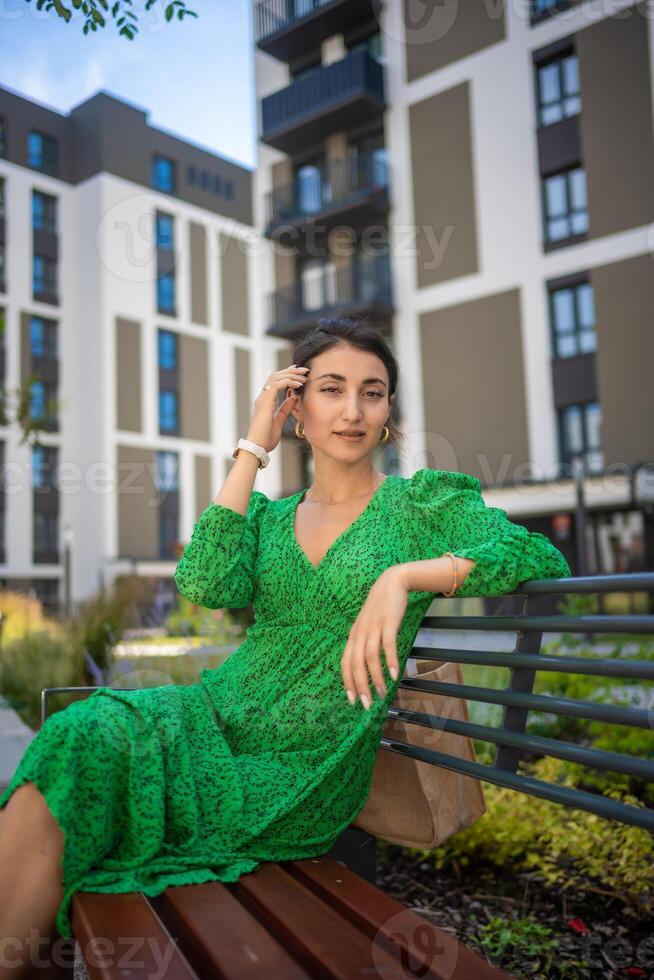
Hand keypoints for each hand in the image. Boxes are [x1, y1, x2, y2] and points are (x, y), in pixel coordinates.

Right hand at [246, 363, 309, 452]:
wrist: (258, 447)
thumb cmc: (266, 438)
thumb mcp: (279, 421)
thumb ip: (285, 409)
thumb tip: (293, 398)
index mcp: (265, 401)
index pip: (275, 381)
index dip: (287, 375)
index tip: (299, 373)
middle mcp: (263, 398)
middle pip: (275, 376)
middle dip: (291, 371)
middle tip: (304, 370)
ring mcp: (263, 399)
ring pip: (275, 378)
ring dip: (291, 374)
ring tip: (303, 376)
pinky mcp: (265, 403)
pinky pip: (276, 386)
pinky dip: (288, 382)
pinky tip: (298, 384)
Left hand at [340, 566, 407, 709]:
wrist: (391, 582)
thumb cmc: (380, 607)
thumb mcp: (367, 625)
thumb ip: (365, 642)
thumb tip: (366, 665)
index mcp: (353, 636)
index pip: (345, 663)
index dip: (347, 682)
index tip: (351, 700)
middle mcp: (360, 633)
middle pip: (355, 664)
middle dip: (360, 686)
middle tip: (366, 704)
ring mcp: (373, 627)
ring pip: (370, 657)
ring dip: (375, 677)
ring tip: (381, 693)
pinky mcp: (388, 623)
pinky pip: (387, 645)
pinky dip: (390, 661)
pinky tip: (395, 675)